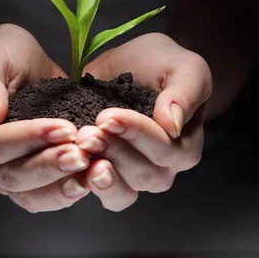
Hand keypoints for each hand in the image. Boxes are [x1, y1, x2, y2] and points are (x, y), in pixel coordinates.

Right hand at [0, 24, 90, 211]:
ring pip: (28, 194)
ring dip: (59, 185)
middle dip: (49, 165)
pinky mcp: (30, 182)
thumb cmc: (6, 55)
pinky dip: (65, 193)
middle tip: (82, 154)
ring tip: (89, 172)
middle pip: (12, 175)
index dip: (30, 138)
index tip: (64, 128)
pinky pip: (44, 198)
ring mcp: (5, 174)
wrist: (25, 65)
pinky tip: (89, 183)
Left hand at [73, 33, 211, 210]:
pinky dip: (86, 186)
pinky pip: (102, 195)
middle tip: (88, 132)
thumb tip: (173, 126)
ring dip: (100, 173)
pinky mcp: (107, 176)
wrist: (130, 63)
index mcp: (186, 145)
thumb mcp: (184, 66)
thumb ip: (185, 92)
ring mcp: (134, 176)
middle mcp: (164, 168)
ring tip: (81, 148)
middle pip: (144, 174)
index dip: (137, 134)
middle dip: (114, 152)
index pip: (165, 150)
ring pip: (123, 193)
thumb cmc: (162, 62)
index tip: (108, 116)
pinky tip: (72, 169)